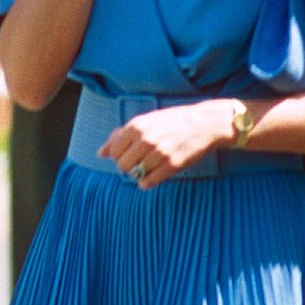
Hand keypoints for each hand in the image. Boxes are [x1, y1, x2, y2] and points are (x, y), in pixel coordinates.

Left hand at [98, 101, 228, 188]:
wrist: (203, 124)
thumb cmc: (171, 122)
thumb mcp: (145, 121)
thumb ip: (120, 135)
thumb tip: (100, 153)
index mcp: (137, 126)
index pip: (114, 152)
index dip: (119, 155)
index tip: (130, 153)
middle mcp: (146, 139)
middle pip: (122, 165)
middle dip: (128, 166)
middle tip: (140, 161)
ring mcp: (159, 153)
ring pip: (134, 175)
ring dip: (139, 174)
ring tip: (150, 166)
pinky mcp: (172, 165)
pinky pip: (148, 183)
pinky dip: (147, 182)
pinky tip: (154, 175)